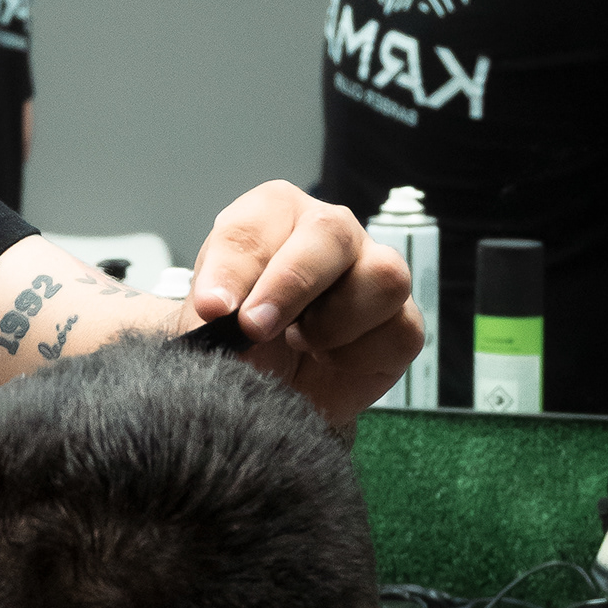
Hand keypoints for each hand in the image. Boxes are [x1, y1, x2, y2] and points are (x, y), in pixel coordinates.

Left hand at [186, 183, 421, 427]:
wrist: (264, 393)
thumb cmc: (235, 343)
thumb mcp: (205, 325)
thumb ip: (211, 309)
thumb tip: (219, 307)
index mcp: (274, 214)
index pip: (261, 217)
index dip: (235, 265)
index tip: (212, 308)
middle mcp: (330, 232)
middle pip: (331, 231)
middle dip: (290, 284)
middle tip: (254, 329)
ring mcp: (373, 273)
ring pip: (383, 277)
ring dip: (333, 322)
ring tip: (297, 343)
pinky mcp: (401, 323)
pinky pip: (399, 332)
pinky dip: (357, 358)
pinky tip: (327, 361)